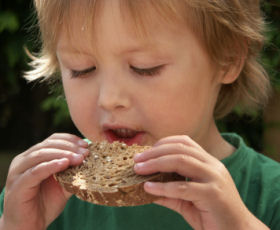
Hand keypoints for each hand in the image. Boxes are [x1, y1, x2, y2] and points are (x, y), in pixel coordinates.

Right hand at [1, 133, 88, 229]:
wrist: (29, 227)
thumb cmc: (46, 203)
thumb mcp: (64, 184)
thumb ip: (73, 172)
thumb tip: (90, 160)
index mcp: (34, 156)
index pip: (52, 140)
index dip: (70, 140)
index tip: (86, 145)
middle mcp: (24, 160)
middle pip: (47, 145)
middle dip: (69, 147)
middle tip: (85, 152)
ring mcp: (18, 172)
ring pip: (41, 155)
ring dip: (62, 154)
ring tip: (79, 158)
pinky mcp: (17, 185)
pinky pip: (35, 172)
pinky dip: (50, 165)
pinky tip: (64, 164)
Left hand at [134, 135, 268, 229]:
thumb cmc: (212, 215)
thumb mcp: (188, 201)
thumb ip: (170, 193)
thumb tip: (146, 188)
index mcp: (208, 163)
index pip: (185, 142)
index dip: (163, 143)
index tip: (146, 152)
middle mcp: (212, 166)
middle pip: (180, 149)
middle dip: (154, 152)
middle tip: (136, 160)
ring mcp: (214, 178)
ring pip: (181, 161)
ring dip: (156, 163)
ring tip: (138, 169)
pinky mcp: (213, 194)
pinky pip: (183, 187)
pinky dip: (163, 187)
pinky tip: (148, 188)